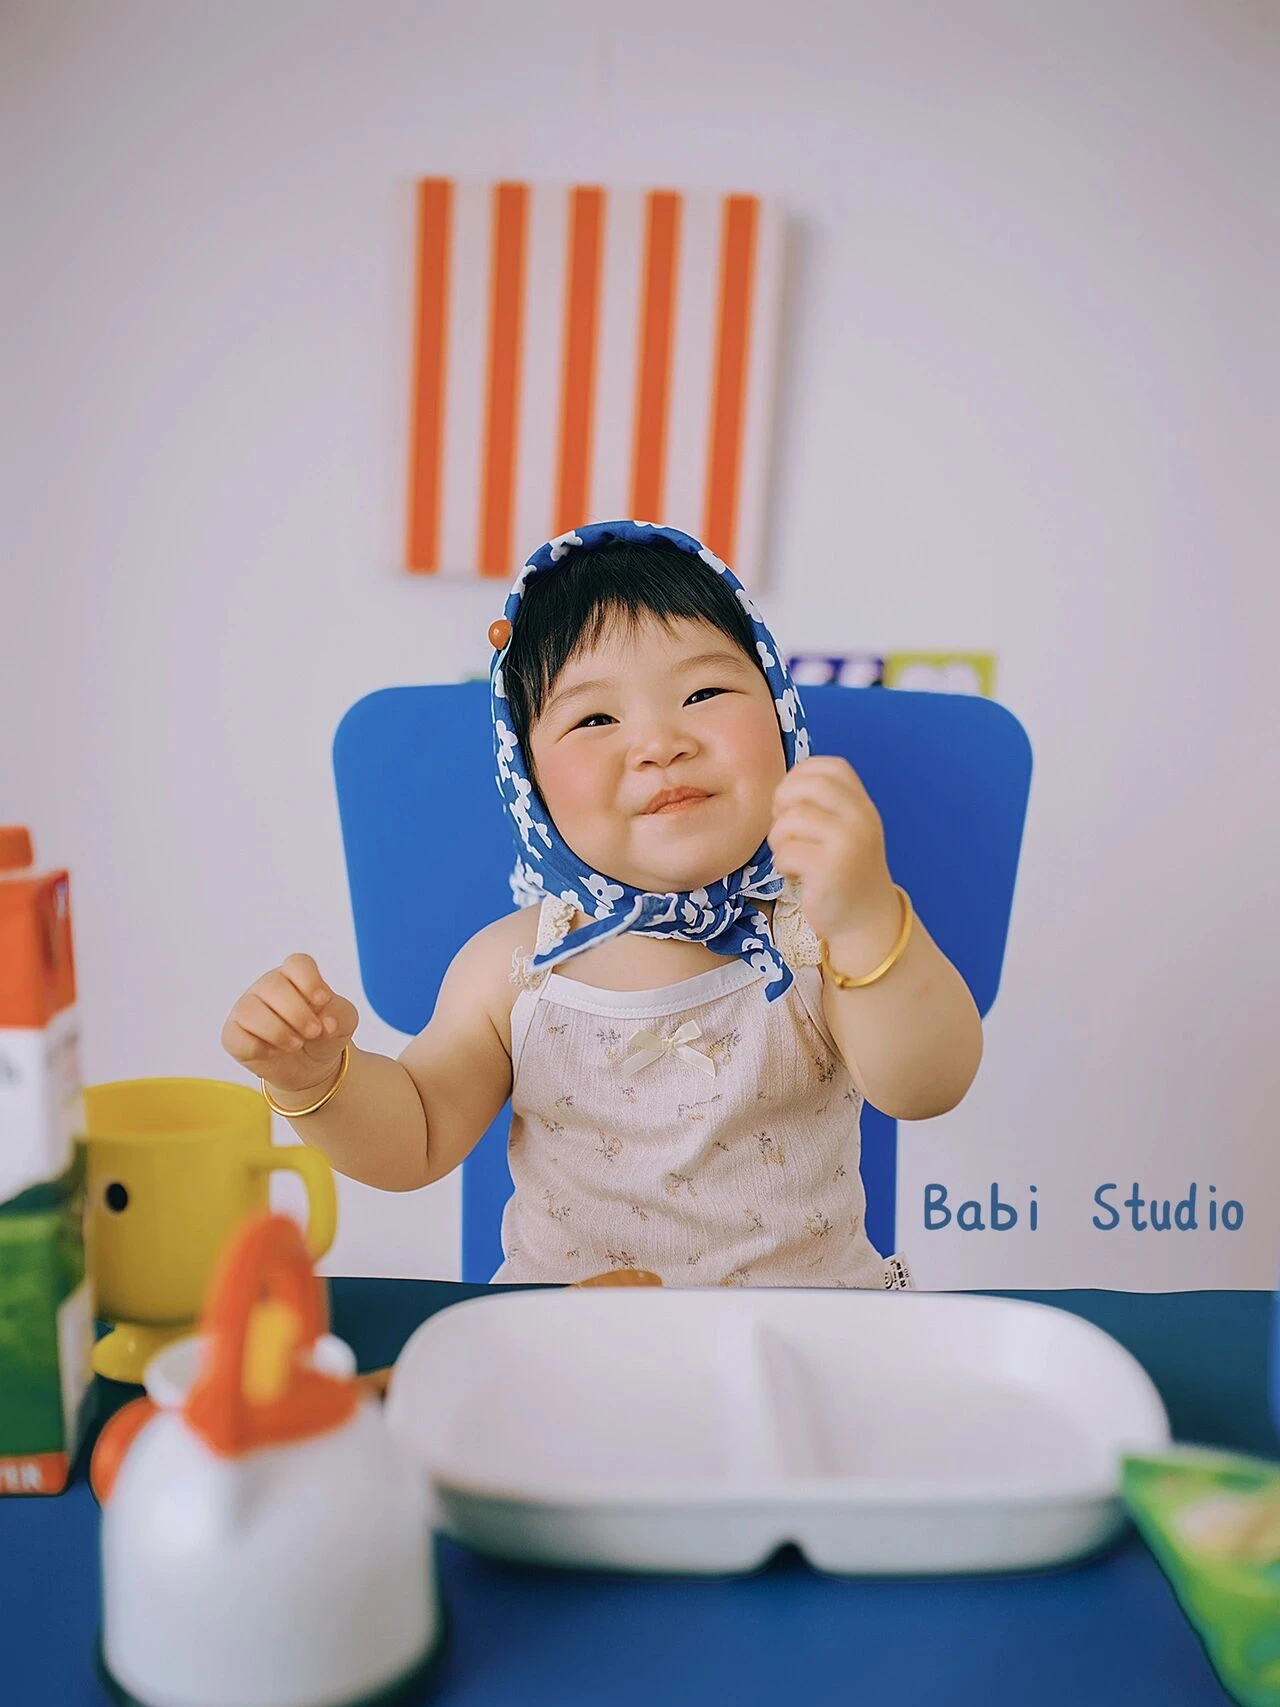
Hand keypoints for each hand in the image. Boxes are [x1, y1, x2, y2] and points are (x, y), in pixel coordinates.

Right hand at [221, 954, 359, 1094]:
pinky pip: (237, 1037)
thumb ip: (340, 1014)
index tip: (323, 1000)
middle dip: (297, 1013)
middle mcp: (267, 987)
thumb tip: (326, 1022)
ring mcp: (247, 1008)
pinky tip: (274, 1052)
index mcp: (296, 976)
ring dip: (278, 1031)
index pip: (297, 964)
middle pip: (273, 986)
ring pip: (251, 1011)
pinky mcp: (234, 1034)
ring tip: (296, 1044)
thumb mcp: (343, 1021)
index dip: (310, 980)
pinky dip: (258, 1048)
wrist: (312, 1065)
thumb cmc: (324, 1032)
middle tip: (314, 1031)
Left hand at [768, 757, 897, 944]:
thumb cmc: (844, 872)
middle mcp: (860, 818)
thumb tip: (782, 787)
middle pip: (804, 786)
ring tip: (791, 856)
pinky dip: (783, 864)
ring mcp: (847, 843)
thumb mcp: (845, 830)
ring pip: (789, 820)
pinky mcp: (830, 869)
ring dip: (779, 839)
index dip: (799, 776)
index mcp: (862, 804)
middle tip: (784, 828)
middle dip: (781, 803)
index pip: (828, 766)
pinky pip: (786, 852)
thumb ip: (824, 805)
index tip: (791, 801)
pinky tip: (796, 875)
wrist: (866, 921)